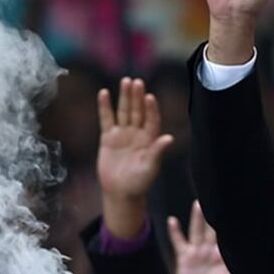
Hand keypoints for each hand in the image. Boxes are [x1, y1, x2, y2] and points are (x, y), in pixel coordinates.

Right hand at [97, 77, 173, 237]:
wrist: (120, 192)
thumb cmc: (138, 183)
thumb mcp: (150, 168)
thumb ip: (157, 152)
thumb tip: (169, 138)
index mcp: (150, 140)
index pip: (152, 120)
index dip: (151, 109)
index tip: (149, 97)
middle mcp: (137, 134)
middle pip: (138, 111)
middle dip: (137, 97)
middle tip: (137, 81)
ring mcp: (123, 134)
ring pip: (124, 112)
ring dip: (124, 97)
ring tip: (126, 81)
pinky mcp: (108, 138)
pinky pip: (106, 119)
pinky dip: (105, 107)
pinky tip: (104, 93)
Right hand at [170, 201, 237, 273]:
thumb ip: (243, 269)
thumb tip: (258, 259)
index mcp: (223, 253)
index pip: (228, 234)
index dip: (231, 223)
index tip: (235, 208)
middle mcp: (210, 249)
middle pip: (213, 228)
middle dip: (215, 214)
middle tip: (218, 197)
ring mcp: (197, 251)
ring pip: (197, 230)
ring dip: (197, 218)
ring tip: (198, 204)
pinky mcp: (184, 257)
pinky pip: (179, 242)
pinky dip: (175, 232)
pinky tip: (172, 220)